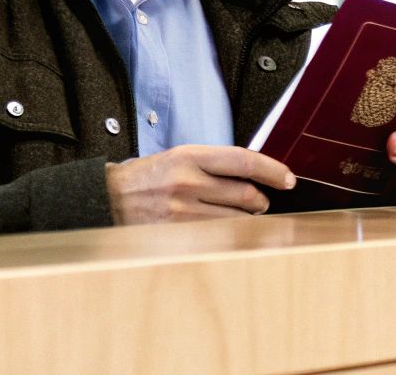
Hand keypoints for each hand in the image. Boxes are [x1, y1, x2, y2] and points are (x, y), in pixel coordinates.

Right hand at [105, 144, 295, 222]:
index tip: (288, 179)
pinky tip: (228, 234)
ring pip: (236, 221)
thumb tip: (253, 176)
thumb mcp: (178, 158)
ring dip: (248, 221)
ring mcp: (182, 212)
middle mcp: (188, 182)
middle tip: (262, 202)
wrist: (107, 198)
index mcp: (189, 157)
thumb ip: (213, 165)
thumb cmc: (147, 178)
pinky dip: (230, 238)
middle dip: (261, 201)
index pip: (243, 161)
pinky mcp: (177, 236)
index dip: (272, 170)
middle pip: (246, 194)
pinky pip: (217, 240)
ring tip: (245, 217)